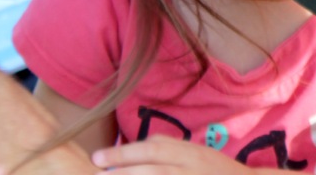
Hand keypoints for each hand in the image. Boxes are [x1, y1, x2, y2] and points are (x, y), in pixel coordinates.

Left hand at [91, 136, 256, 173]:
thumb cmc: (219, 172)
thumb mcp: (198, 154)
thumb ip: (172, 147)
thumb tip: (140, 144)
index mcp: (191, 154)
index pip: (153, 149)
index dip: (123, 153)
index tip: (98, 159)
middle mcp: (192, 168)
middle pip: (152, 168)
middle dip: (121, 169)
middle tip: (95, 172)